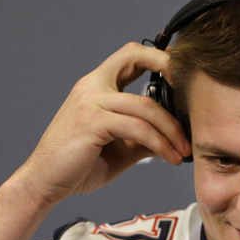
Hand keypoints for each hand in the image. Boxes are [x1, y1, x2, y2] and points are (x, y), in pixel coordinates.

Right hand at [17, 42, 191, 206]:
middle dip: (169, 69)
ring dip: (172, 130)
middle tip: (193, 101)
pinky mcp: (92, 122)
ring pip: (145, 106)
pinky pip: (138, 128)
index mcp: (96, 87)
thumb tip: (174, 137)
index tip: (181, 78)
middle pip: (135, 58)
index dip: (158, 58)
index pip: (129, 55)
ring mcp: (90, 102)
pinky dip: (160, 144)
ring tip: (184, 150)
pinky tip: (170, 157)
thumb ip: (144, 136)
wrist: (46, 183)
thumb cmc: (79, 165)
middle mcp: (92, 87)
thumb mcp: (120, 147)